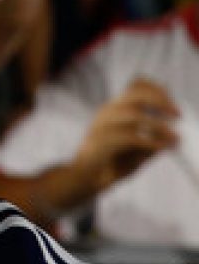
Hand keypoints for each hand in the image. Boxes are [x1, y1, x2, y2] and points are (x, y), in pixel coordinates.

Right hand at [70, 77, 179, 195]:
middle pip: (136, 93)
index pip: (136, 85)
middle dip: (161, 102)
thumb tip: (175, 137)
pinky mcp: (100, 141)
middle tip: (177, 116)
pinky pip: (130, 137)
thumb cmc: (111, 163)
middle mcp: (107, 112)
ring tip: (174, 138)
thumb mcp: (137, 149)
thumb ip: (152, 140)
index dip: (159, 90)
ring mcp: (101, 125)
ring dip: (159, 126)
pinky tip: (162, 148)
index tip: (174, 107)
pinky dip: (151, 142)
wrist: (85, 179)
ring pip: (134, 114)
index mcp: (115, 108)